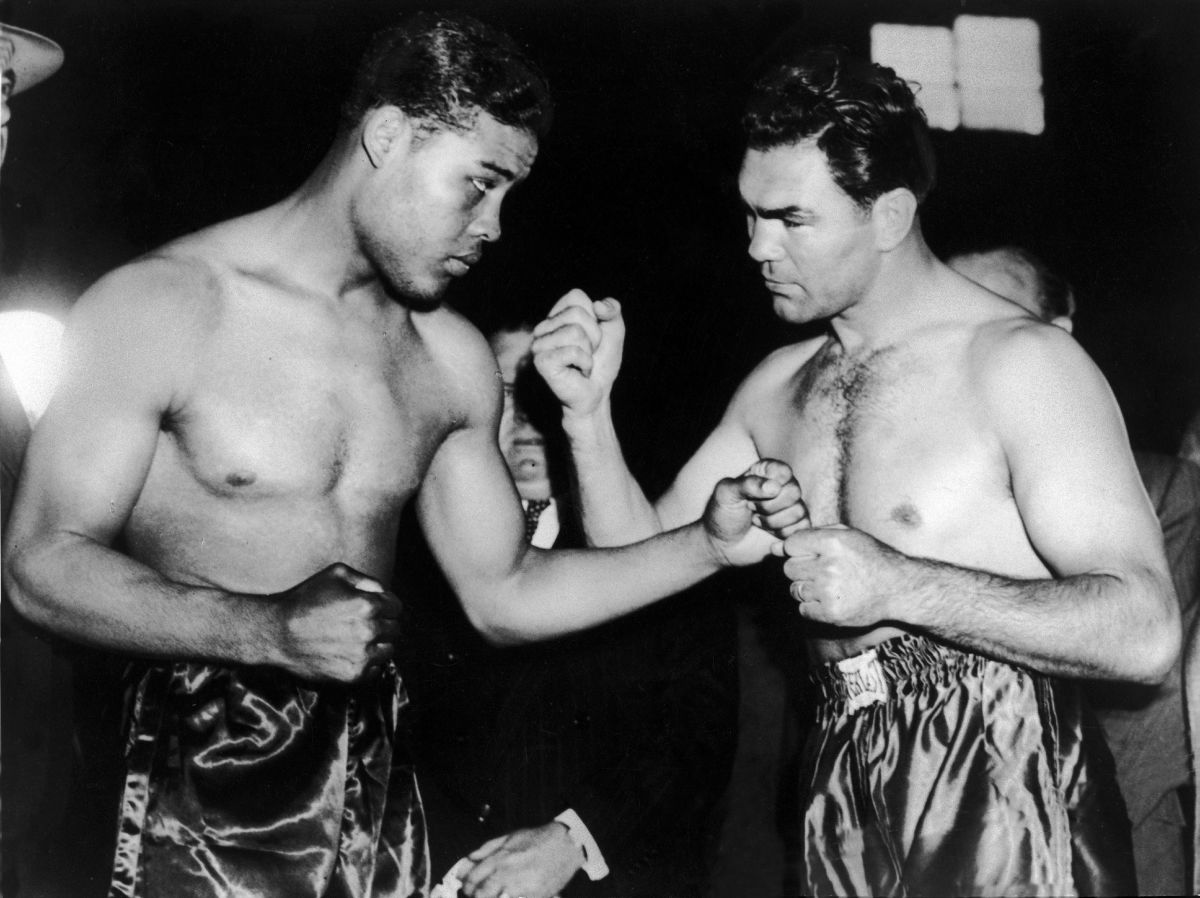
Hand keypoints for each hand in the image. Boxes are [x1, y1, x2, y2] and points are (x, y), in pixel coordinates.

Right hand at [269, 563, 400, 682]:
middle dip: (384, 624)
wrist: (276, 634)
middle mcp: (369, 631)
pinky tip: (351, 654)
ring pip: (389, 650)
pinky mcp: (353, 675)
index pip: (396, 607)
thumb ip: (367, 579)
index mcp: (368, 604)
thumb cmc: (305, 600)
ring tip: (358, 640)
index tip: (375, 609)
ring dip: (379, 645)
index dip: (386, 606)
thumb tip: (384, 592)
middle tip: (364, 624)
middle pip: (395, 629)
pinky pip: (376, 670)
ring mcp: (362, 656)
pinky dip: (369, 663)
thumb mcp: (336, 574)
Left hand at [458, 822, 581, 897]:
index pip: (473, 877)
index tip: (468, 889)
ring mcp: (519, 886)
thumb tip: (470, 858)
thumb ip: (488, 848)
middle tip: (478, 896)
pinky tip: (507, 896)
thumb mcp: (511, 836)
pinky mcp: (533, 895)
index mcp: (499, 857)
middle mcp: (506, 872)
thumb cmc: (539, 839)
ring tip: (495, 895)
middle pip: (480, 893)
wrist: (566, 843)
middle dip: (476, 897)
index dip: (467, 886)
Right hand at [531, 288, 623, 419]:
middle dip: (593, 335)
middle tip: (588, 353)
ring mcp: (539, 345)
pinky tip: (578, 372)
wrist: (596, 394)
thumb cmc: (602, 363)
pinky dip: (584, 364)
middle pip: (576, 313)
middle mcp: (543, 328)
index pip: (575, 296)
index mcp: (556, 316)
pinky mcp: (542, 362)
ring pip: (575, 332)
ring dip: (588, 352)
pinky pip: (573, 351)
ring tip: (581, 363)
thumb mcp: (614, 331)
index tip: (592, 336)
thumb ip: (613, 310)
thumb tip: (599, 305)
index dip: (593, 316)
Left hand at [704, 459, 806, 566]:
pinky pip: (802, 528)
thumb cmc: (722, 513)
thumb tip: (774, 487)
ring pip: (798, 511)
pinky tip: (768, 533)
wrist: (722, 544)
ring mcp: (790, 507)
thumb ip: (747, 484)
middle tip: (752, 509)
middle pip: (794, 491)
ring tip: (757, 521)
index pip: (783, 471)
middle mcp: (782, 486)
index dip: (769, 486)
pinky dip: (782, 534)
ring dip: (773, 522)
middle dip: (768, 506)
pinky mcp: (795, 527)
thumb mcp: (726, 493)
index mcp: (766, 471)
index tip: (750, 496)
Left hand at [771, 526, 900, 627]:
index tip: (813, 553)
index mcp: (832, 542)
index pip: (790, 545)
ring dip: (807, 588)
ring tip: (830, 585)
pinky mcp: (831, 613)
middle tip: (823, 570)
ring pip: (794, 589)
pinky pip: (803, 609)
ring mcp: (829, 592)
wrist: (898, 588)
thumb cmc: (870, 557)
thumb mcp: (847, 535)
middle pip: (789, 568)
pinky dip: (813, 606)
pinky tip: (831, 599)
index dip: (798, 549)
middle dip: (801, 569)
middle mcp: (829, 566)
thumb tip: (774, 548)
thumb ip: (810, 536)